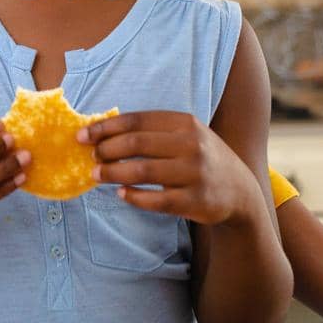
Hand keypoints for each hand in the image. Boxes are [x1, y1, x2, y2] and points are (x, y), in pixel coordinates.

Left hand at [82, 111, 261, 224]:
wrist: (239, 190)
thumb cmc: (200, 158)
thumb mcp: (185, 135)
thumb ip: (152, 131)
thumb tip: (102, 131)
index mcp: (185, 122)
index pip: (136, 121)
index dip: (105, 127)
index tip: (82, 135)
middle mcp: (192, 145)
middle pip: (136, 144)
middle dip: (106, 150)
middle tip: (91, 156)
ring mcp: (195, 173)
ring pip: (141, 172)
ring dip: (112, 173)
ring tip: (96, 175)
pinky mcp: (195, 201)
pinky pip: (155, 200)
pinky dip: (133, 197)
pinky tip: (120, 194)